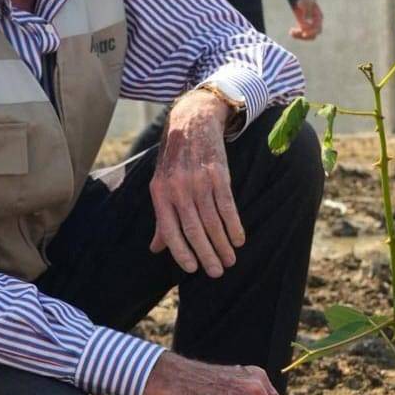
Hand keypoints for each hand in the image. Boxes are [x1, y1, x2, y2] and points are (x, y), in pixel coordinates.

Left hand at [149, 91, 244, 277]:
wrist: (192, 122)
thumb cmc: (174, 160)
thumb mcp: (160, 185)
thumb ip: (161, 218)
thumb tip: (156, 249)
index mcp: (160, 194)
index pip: (170, 231)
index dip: (182, 252)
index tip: (193, 270)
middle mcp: (179, 189)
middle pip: (194, 230)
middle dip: (207, 254)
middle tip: (218, 272)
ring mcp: (199, 181)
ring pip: (213, 221)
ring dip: (223, 244)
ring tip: (230, 260)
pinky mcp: (219, 174)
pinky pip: (228, 206)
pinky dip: (234, 226)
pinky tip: (239, 240)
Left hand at [289, 0, 322, 39]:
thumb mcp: (305, 2)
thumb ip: (306, 9)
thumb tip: (306, 19)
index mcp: (319, 17)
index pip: (318, 29)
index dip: (311, 32)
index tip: (303, 34)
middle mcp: (316, 23)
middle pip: (313, 35)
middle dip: (304, 36)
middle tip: (295, 32)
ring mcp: (310, 26)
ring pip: (307, 37)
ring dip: (299, 36)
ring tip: (291, 32)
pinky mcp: (304, 28)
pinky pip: (302, 35)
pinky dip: (296, 35)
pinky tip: (290, 31)